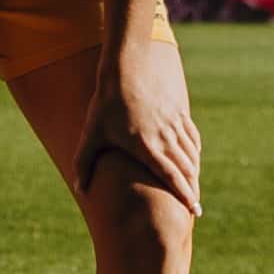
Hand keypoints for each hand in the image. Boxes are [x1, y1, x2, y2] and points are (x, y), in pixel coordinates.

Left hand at [80, 38, 203, 216]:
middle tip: (194, 208)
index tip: (193, 209)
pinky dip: (194, 152)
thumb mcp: (92, 132)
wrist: (129, 64)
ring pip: (192, 154)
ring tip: (193, 188)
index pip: (170, 176)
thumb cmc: (106, 101)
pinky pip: (192, 137)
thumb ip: (84, 163)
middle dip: (192, 190)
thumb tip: (79, 190)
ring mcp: (175, 124)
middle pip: (186, 169)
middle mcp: (165, 137)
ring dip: (194, 173)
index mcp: (146, 146)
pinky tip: (192, 160)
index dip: (184, 194)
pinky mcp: (180, 112)